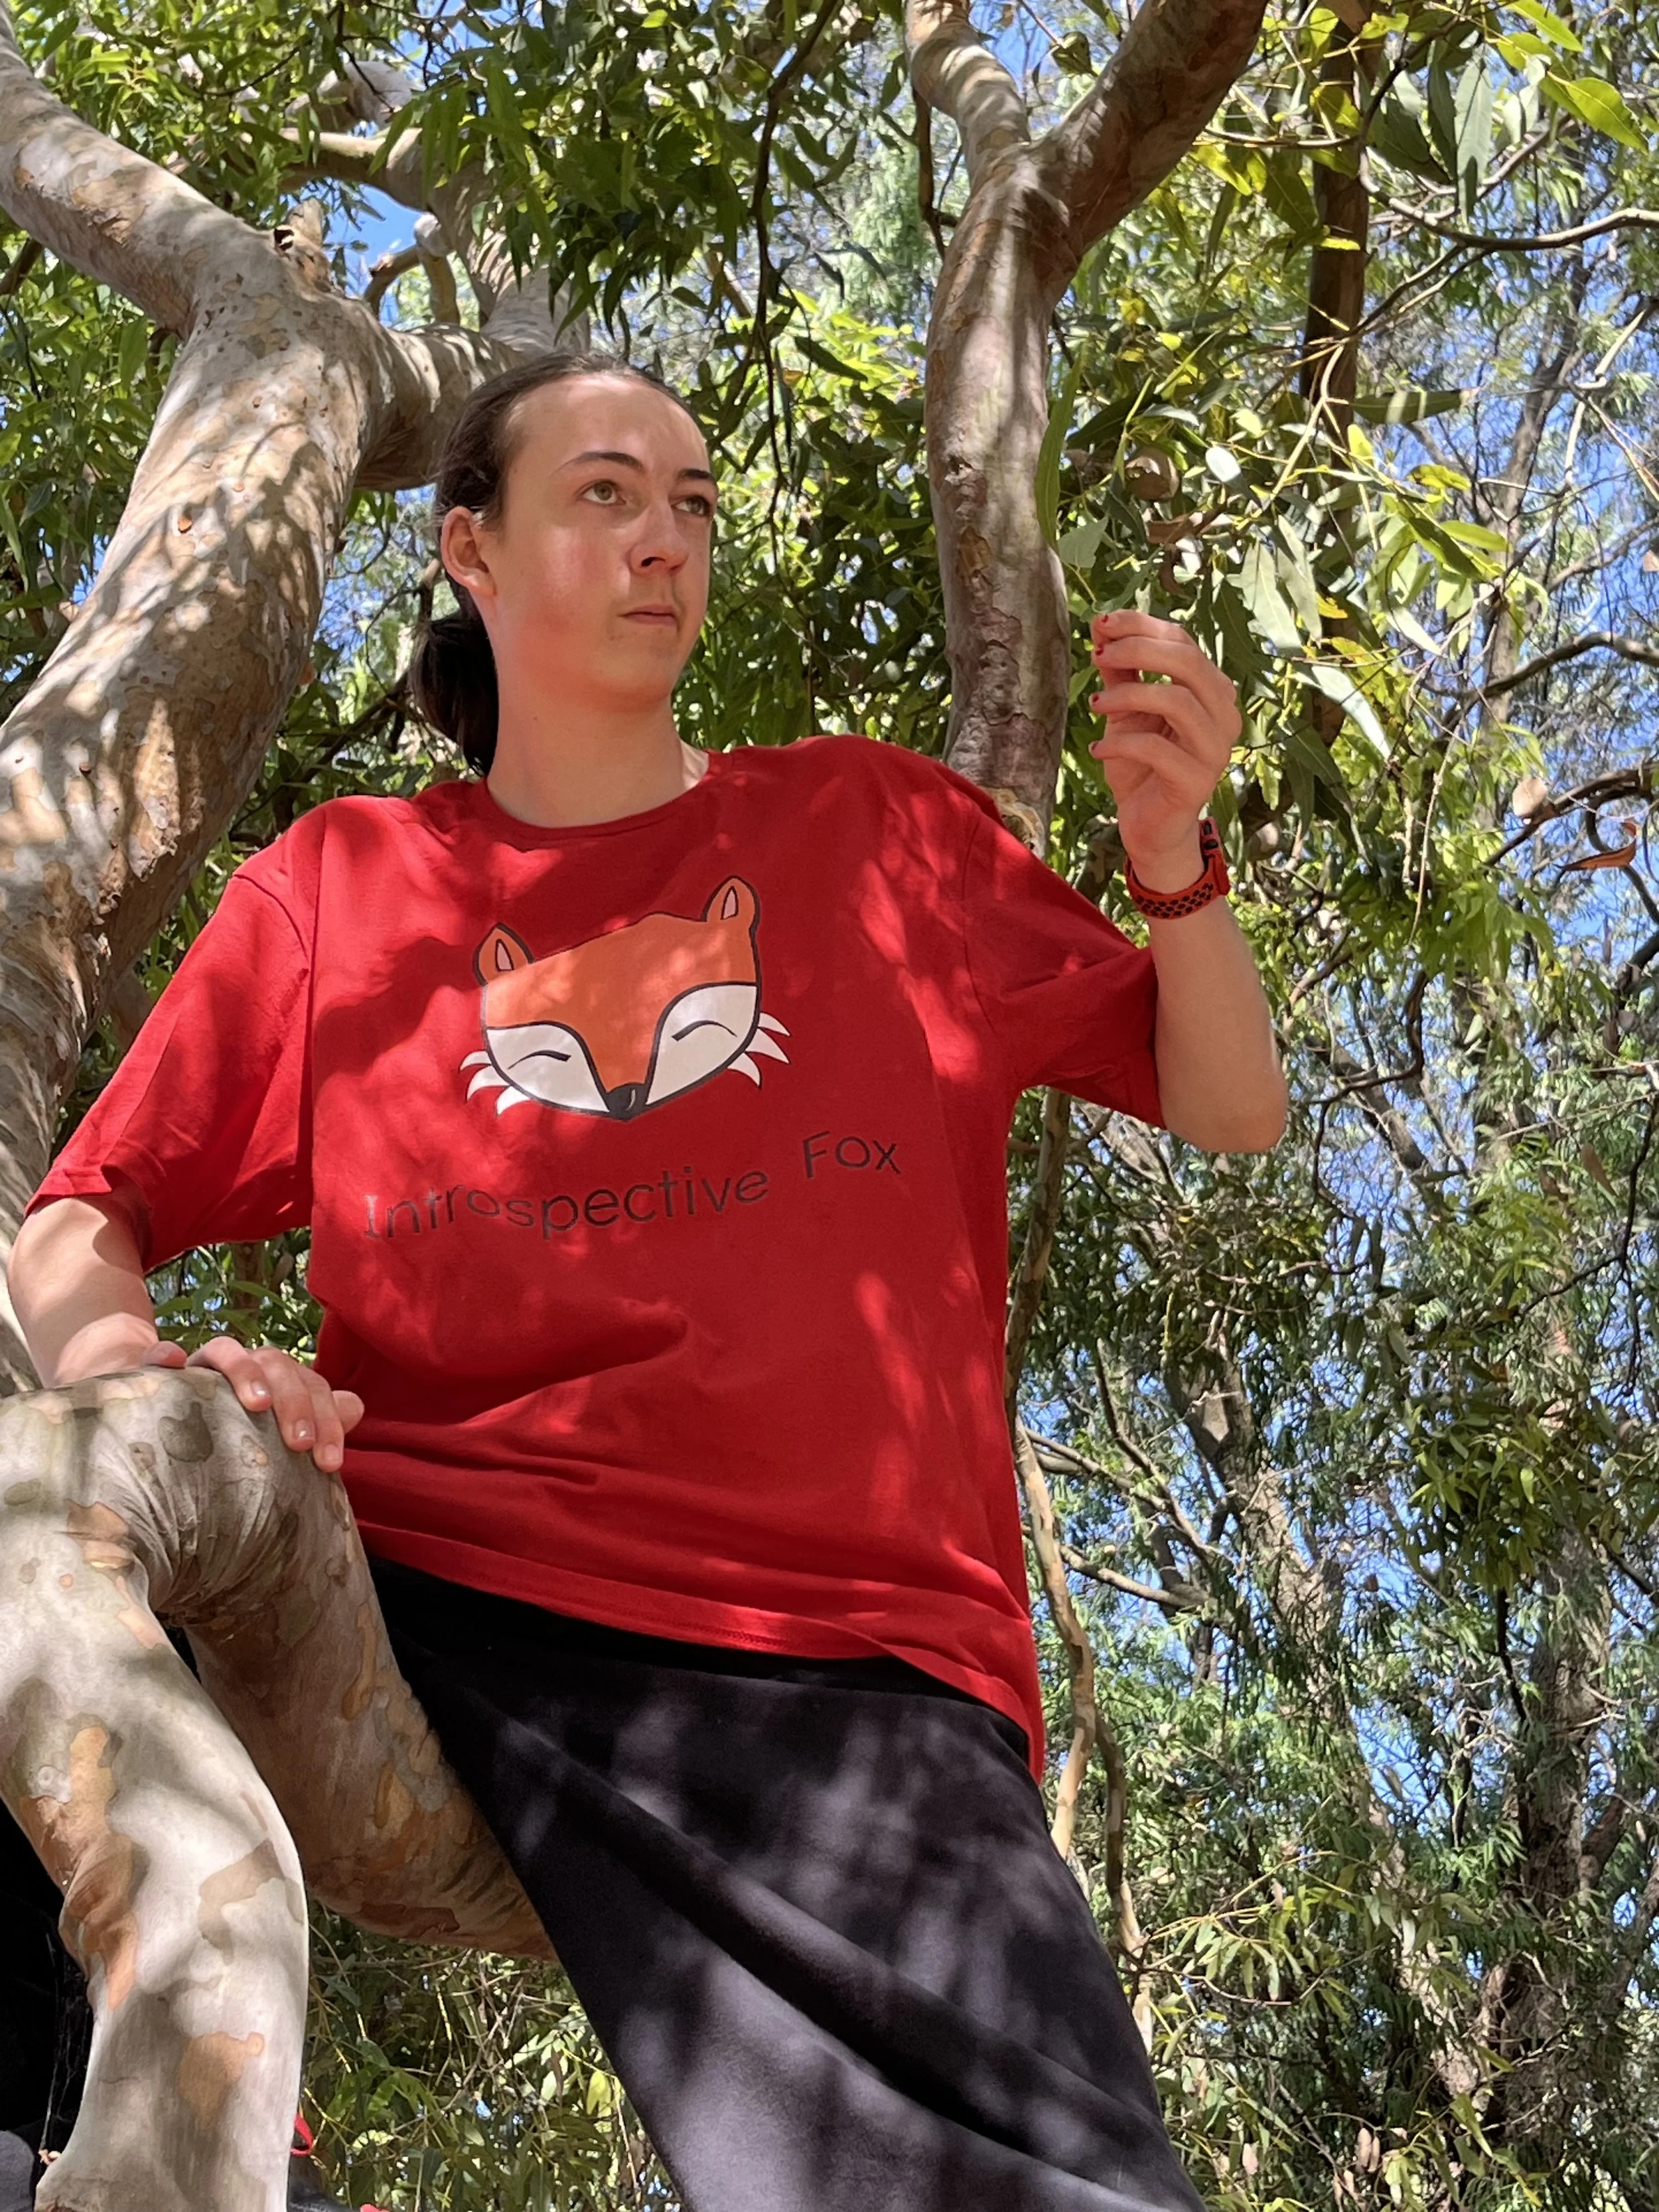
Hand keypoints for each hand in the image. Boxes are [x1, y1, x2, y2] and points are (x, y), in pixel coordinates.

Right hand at [139, 1337, 364, 1472]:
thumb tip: (355, 1407)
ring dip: (246, 1370)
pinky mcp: (160, 1373)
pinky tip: (174, 1363)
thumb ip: (316, 1420)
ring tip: (258, 1404)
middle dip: (295, 1401)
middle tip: (300, 1444)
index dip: (327, 1419)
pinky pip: (160, 1355)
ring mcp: (202, 1367)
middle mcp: (242, 1367)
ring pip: (228, 1349)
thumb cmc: (235, 1433)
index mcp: (276, 1380)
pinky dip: (166, 1355)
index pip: (312, 1386)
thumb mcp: (276, 1433)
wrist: (166, 1419)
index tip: (330, 1463)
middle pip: (277, 1364)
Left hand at [1087, 610, 1240, 890]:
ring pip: (1177, 701)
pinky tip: (1098, 749)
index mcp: (1212, 691)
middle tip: (1097, 656)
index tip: (1100, 625)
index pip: (1183, 642)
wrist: (1149, 826)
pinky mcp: (1196, 782)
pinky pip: (1157, 749)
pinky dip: (1121, 743)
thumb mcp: (1126, 711)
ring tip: (1095, 704)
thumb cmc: (1141, 765)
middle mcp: (1224, 716)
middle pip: (1187, 663)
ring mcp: (1215, 750)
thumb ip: (1121, 671)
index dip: (1141, 626)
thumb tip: (1101, 624)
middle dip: (1137, 651)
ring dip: (1128, 695)